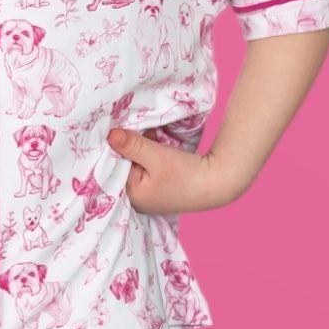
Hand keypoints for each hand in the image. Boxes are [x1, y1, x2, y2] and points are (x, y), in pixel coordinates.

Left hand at [107, 126, 227, 214]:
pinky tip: (155, 143)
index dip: (118, 148)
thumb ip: (132, 145)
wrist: (218, 182)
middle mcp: (138, 200)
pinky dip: (150, 156)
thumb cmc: (186, 173)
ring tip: (147, 134)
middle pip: (125, 167)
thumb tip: (110, 134)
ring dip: (141, 150)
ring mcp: (150, 196)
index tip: (120, 129)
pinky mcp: (161, 189)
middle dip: (129, 148)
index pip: (115, 167)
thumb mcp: (156, 155)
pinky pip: (147, 169)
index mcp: (132, 196)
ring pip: (137, 166)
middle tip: (134, 128)